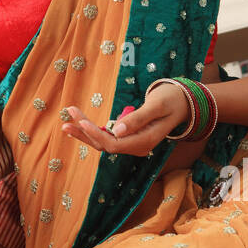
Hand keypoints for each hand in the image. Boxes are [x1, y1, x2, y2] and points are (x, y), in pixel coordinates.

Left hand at [60, 83, 188, 156]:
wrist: (182, 103)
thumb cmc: (171, 100)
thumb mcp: (157, 106)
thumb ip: (138, 118)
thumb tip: (117, 130)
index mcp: (144, 142)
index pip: (114, 144)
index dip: (96, 134)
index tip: (81, 121)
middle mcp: (136, 147)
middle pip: (105, 144)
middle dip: (85, 131)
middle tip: (68, 114)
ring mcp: (132, 144)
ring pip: (103, 143)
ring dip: (84, 133)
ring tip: (65, 123)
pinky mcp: (128, 138)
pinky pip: (107, 138)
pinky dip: (91, 132)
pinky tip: (76, 126)